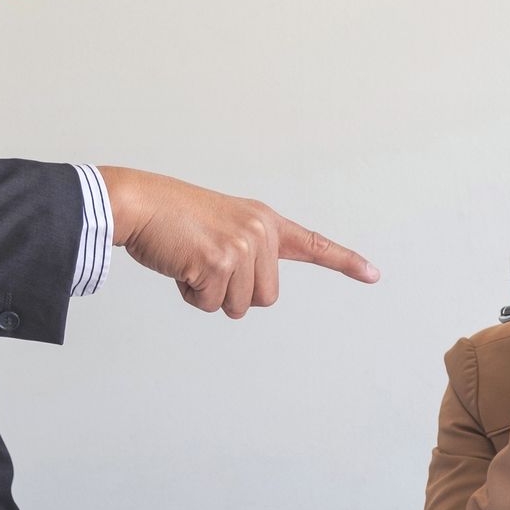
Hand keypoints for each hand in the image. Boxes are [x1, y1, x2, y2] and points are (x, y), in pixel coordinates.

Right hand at [97, 167, 377, 317]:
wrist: (136, 202)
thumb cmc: (172, 219)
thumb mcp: (222, 227)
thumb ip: (248, 253)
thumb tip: (255, 296)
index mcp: (264, 222)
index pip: (312, 245)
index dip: (344, 262)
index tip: (373, 274)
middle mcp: (260, 232)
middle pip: (266, 299)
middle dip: (233, 293)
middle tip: (205, 261)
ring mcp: (242, 247)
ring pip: (239, 307)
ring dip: (209, 294)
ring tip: (190, 259)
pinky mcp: (219, 263)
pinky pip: (209, 305)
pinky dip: (189, 294)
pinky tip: (179, 263)